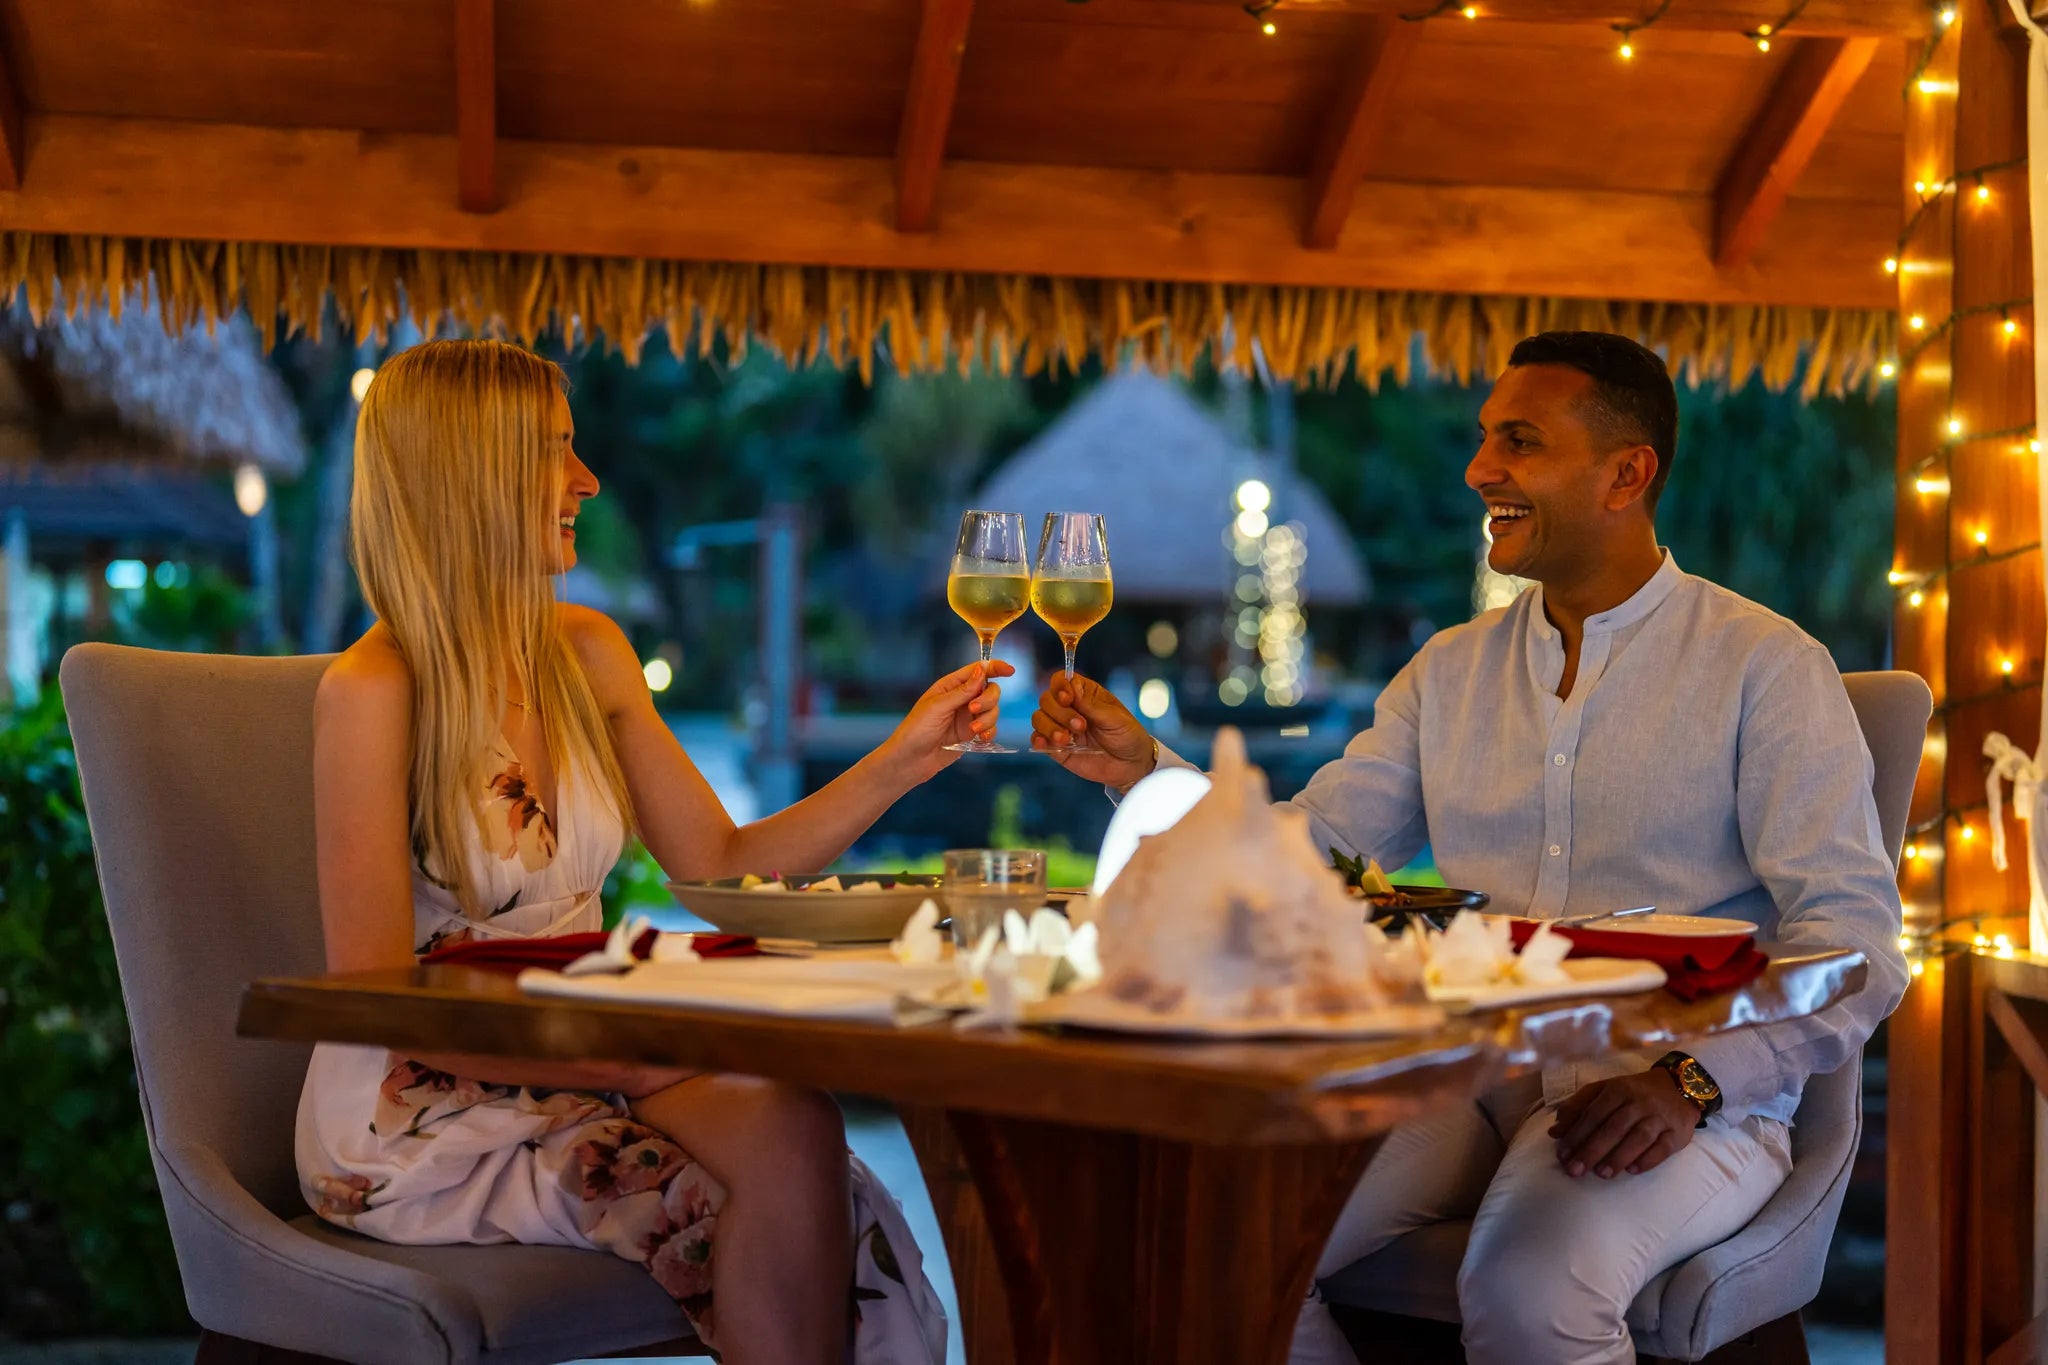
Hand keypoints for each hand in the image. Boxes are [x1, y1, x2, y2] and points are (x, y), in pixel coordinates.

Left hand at [878, 660, 1015, 785]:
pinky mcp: (971, 735)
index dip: (995, 667)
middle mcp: (961, 699)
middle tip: (973, 710)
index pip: (977, 671)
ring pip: (993, 710)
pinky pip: (990, 729)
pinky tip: (980, 739)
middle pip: (990, 690)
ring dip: (988, 719)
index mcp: (951, 686)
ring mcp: (967, 717)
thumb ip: (962, 690)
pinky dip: (990, 732)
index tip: (1010, 670)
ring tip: (973, 731)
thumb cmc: (916, 730)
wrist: (911, 760)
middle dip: (987, 700)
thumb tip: (982, 671)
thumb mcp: (938, 706)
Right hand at [1030, 673, 1154, 787]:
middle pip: (1047, 699)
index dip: (1060, 687)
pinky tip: (1046, 744)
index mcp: (1085, 694)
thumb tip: (1071, 688)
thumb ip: (1092, 705)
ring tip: (1067, 740)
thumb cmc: (1128, 736)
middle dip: (1060, 713)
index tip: (1068, 699)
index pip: (1061, 680)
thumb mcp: (1115, 718)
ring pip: (1039, 718)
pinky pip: (1037, 740)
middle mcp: (1070, 708)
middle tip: (1081, 726)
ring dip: (1049, 727)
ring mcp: (1061, 728)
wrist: (1132, 766)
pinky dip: (1038, 740)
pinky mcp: (1056, 748)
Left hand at [1549, 1069, 1701, 1178]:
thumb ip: (1578, 1107)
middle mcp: (1639, 1102)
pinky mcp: (1677, 1133)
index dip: (1576, 1134)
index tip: (1562, 1154)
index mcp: (1617, 1089)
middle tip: (1575, 1170)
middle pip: (1613, 1127)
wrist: (1679, 1087)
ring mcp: (1659, 1117)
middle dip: (1592, 1150)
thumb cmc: (1633, 1093)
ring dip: (1618, 1157)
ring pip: (1638, 1138)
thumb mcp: (1604, 1090)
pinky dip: (1647, 1160)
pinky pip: (1663, 1148)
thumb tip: (1554, 1132)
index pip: (1593, 1113)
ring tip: (1601, 1174)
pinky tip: (1632, 1171)